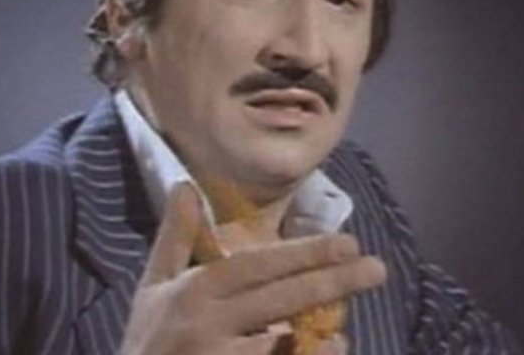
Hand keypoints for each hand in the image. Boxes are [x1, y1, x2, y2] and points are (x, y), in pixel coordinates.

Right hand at [119, 183, 384, 353]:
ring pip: (282, 347)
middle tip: (376, 268)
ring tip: (345, 333)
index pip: (257, 266)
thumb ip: (175, 239)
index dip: (303, 253)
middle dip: (331, 281)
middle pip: (280, 299)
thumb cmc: (147, 341)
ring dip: (319, 338)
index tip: (346, 242)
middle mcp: (207, 326)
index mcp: (194, 292)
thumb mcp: (153, 288)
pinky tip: (329, 351)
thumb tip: (185, 185)